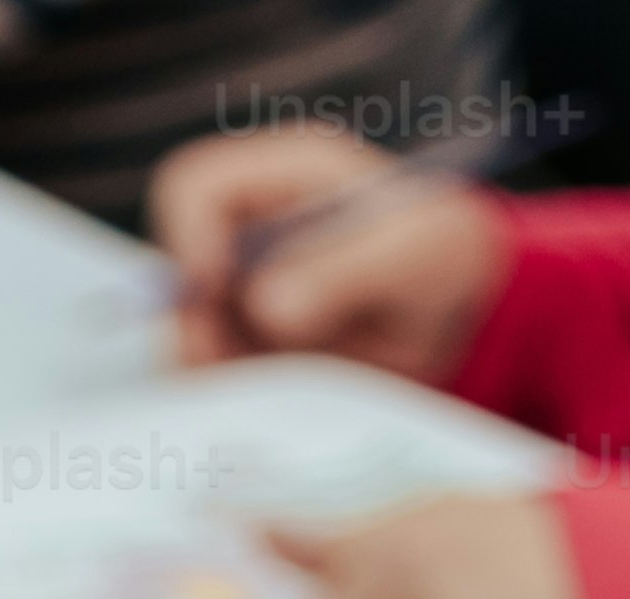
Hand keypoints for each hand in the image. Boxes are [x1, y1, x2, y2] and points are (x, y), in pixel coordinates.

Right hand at [149, 124, 501, 379]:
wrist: (456, 313)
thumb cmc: (444, 257)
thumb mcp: (415, 254)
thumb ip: (345, 272)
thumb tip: (266, 308)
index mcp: (284, 173)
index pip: (194, 186)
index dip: (188, 238)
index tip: (217, 294)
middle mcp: (247, 225)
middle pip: (173, 265)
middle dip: (197, 321)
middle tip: (239, 362)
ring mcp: (239, 284)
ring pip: (182, 327)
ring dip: (215, 364)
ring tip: (278, 381)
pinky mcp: (242, 337)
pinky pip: (206, 367)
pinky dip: (230, 388)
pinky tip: (277, 394)